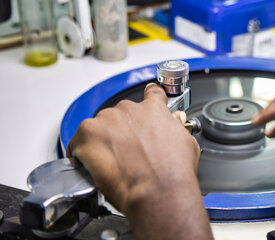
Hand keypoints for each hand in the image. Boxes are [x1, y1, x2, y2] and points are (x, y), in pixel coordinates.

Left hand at [67, 83, 211, 239]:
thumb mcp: (186, 142)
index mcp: (154, 109)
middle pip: (121, 115)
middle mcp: (130, 109)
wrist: (158, 190)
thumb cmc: (173, 172)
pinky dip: (81, 152)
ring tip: (110, 163)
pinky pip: (79, 140)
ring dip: (102, 141)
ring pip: (99, 127)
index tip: (144, 111)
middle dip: (122, 131)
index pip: (151, 94)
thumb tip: (175, 122)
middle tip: (127, 152)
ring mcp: (107, 120)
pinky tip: (92, 167)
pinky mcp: (88, 134)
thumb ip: (176, 126)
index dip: (148, 102)